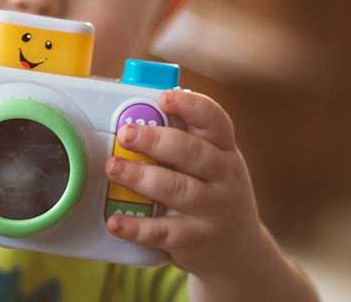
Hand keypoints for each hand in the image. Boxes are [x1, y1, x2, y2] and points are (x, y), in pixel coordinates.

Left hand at [103, 89, 262, 276]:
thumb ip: (183, 138)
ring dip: (141, 176)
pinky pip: (163, 232)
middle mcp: (223, 177)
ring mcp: (212, 210)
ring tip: (112, 167)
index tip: (164, 97)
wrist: (238, 252)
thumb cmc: (212, 193)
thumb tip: (138, 106)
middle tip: (125, 134)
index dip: (191, 106)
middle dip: (156, 140)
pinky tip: (115, 221)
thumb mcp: (211, 163)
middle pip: (192, 153)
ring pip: (176, 189)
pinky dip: (136, 227)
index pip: (215, 120)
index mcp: (225, 150)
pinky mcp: (194, 240)